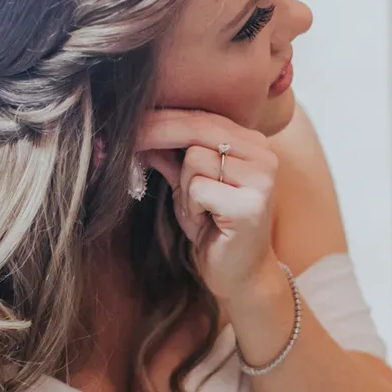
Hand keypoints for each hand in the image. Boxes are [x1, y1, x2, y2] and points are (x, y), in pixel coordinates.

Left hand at [136, 109, 279, 302]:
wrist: (241, 274)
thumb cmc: (215, 228)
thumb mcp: (188, 186)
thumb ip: (172, 157)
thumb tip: (140, 128)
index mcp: (252, 143)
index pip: (201, 118)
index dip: (163, 118)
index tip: (131, 121)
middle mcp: (263, 154)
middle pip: (197, 128)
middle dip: (157, 133)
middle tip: (128, 140)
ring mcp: (261, 179)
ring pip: (194, 158)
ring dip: (184, 188)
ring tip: (199, 209)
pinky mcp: (252, 205)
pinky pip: (199, 188)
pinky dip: (192, 206)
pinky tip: (207, 221)